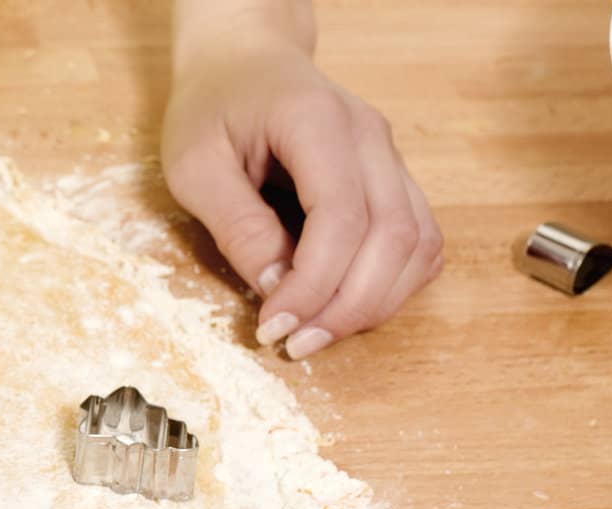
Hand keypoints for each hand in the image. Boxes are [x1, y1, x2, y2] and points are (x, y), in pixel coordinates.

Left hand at [162, 31, 441, 358]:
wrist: (242, 60)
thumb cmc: (212, 107)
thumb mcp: (194, 165)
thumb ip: (236, 226)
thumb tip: (275, 287)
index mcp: (316, 122)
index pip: (341, 217)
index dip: (314, 284)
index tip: (274, 326)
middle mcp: (369, 137)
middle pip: (394, 236)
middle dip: (348, 307)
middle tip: (297, 345)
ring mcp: (389, 157)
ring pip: (418, 244)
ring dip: (375, 303)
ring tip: (318, 334)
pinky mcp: (393, 180)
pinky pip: (418, 242)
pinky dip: (392, 285)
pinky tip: (346, 306)